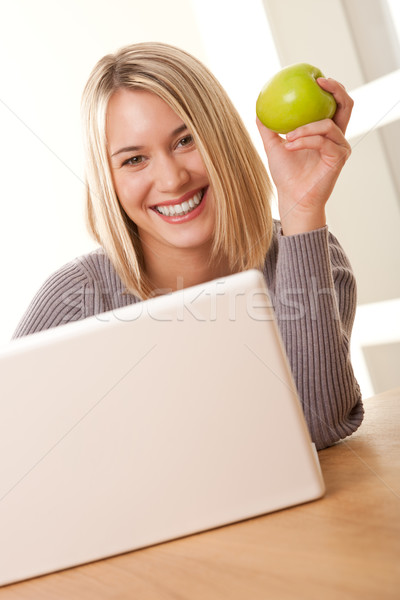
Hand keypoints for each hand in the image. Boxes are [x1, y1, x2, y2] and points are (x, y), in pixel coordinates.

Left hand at [256, 78, 352, 235]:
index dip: (331, 87)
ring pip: (327, 125)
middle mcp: (337, 137)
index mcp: (325, 131)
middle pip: (346, 105)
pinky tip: (290, 145)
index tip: (315, 77)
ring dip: (305, 128)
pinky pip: (322, 142)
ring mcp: (340, 147)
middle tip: (319, 83)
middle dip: (336, 90)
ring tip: (287, 137)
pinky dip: (304, 141)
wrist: (291, 197)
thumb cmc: (286, 175)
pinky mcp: (339, 158)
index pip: (335, 103)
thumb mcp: (273, 147)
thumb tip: (258, 109)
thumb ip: (269, 128)